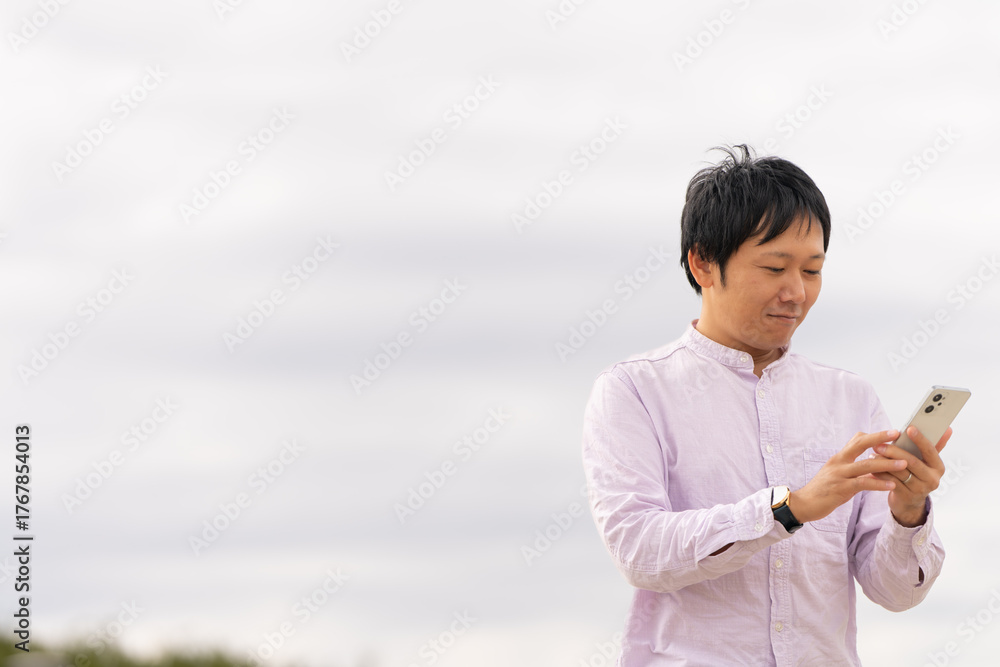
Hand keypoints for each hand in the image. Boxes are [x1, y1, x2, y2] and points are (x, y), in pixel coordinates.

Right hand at [789, 430, 907, 523]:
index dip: (874, 435)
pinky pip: (863, 483)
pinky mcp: (841, 489)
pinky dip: (878, 483)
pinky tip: (891, 486)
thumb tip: (869, 463)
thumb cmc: (821, 490)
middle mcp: (839, 462)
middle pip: (860, 444)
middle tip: (897, 434)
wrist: (803, 504)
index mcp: (838, 458)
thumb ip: (851, 467)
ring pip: (866, 465)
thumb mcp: (835, 474)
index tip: (891, 432)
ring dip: (886, 463)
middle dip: (879, 438)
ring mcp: (839, 475)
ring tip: (904, 463)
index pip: (856, 440)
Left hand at [868, 426, 951, 526]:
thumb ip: (934, 445)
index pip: (930, 451)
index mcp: (938, 467)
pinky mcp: (907, 497)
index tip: (909, 428)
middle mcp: (932, 479)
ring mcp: (920, 490)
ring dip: (884, 462)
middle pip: (912, 462)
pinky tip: (872, 468)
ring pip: (900, 472)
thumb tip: (948, 428)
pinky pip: (891, 483)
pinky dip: (881, 474)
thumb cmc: (916, 474)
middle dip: (894, 451)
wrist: (909, 501)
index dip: (920, 439)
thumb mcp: (926, 462)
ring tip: (873, 453)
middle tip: (879, 444)